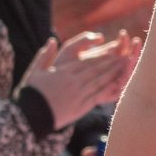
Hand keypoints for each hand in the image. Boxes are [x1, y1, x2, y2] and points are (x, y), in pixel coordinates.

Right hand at [21, 32, 137, 127]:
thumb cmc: (31, 93)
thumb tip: (53, 40)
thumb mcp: (35, 71)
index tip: (112, 51)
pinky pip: (97, 96)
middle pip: (96, 70)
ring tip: (124, 68)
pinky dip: (108, 90)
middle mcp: (73, 82)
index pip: (86, 62)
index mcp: (63, 72)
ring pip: (99, 81)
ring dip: (113, 74)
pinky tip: (117, 85)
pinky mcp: (80, 107)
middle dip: (111, 63)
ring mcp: (78, 94)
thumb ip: (45, 55)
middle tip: (125, 57)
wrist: (30, 115)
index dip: (101, 57)